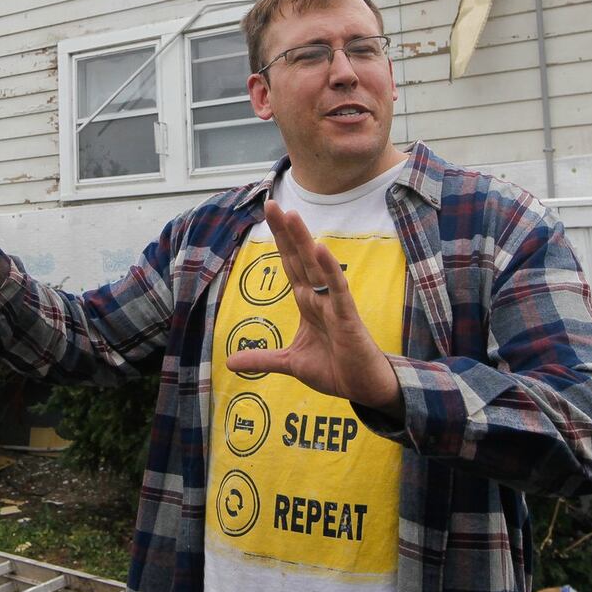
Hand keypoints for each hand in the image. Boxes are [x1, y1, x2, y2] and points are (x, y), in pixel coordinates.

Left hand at [226, 201, 402, 417]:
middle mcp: (319, 297)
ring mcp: (334, 304)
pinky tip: (322, 250)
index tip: (269, 215)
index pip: (290, 265)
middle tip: (271, 203)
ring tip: (292, 216)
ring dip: (304, 241)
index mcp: (306, 302)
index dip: (279, 241)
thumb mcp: (290, 364)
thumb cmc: (334, 369)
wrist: (363, 387)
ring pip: (317, 266)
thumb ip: (262, 359)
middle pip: (299, 258)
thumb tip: (229, 362)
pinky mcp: (348, 317)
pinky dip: (330, 269)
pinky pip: (338, 289)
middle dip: (286, 232)